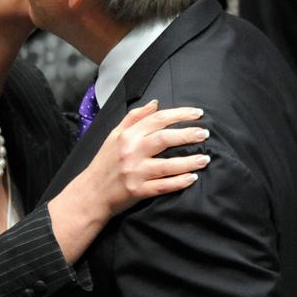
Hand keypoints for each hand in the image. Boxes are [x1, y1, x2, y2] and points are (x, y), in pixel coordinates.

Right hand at [49, 100, 208, 262]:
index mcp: (126, 135)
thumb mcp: (114, 135)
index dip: (179, 114)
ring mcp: (134, 172)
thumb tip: (155, 104)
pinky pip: (163, 186)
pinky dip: (179, 182)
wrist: (91, 192)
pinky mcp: (137, 191)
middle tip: (204, 133)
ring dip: (189, 161)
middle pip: (164, 139)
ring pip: (167, 165)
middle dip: (188, 135)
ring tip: (205, 158)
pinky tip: (192, 178)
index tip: (197, 114)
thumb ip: (134, 118)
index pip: (157, 119)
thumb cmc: (104, 163)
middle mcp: (131, 151)